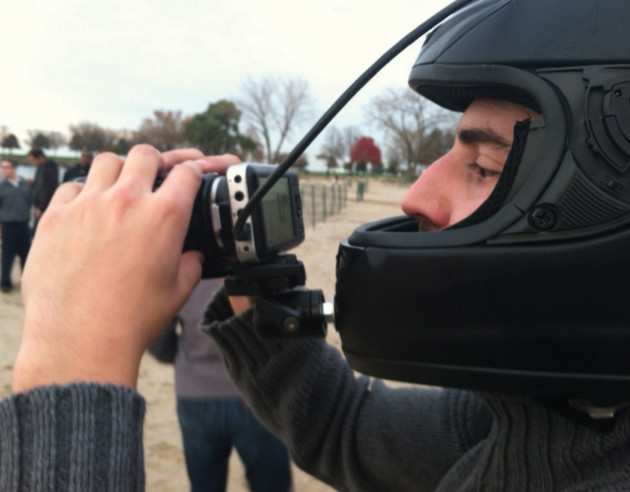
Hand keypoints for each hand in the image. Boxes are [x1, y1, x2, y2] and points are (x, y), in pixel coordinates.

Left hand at [13, 145, 238, 390]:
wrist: (82, 340)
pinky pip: (70, 187)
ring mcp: (87, 205)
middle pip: (145, 154)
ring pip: (106, 162)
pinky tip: (86, 212)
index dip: (194, 169)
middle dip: (155, 161)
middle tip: (154, 176)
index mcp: (165, 216)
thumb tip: (192, 256)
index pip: (187, 172)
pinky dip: (82, 193)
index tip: (191, 174)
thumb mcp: (178, 291)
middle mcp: (127, 201)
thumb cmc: (133, 319)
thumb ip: (191, 264)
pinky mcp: (55, 217)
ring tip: (118, 188)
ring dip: (118, 170)